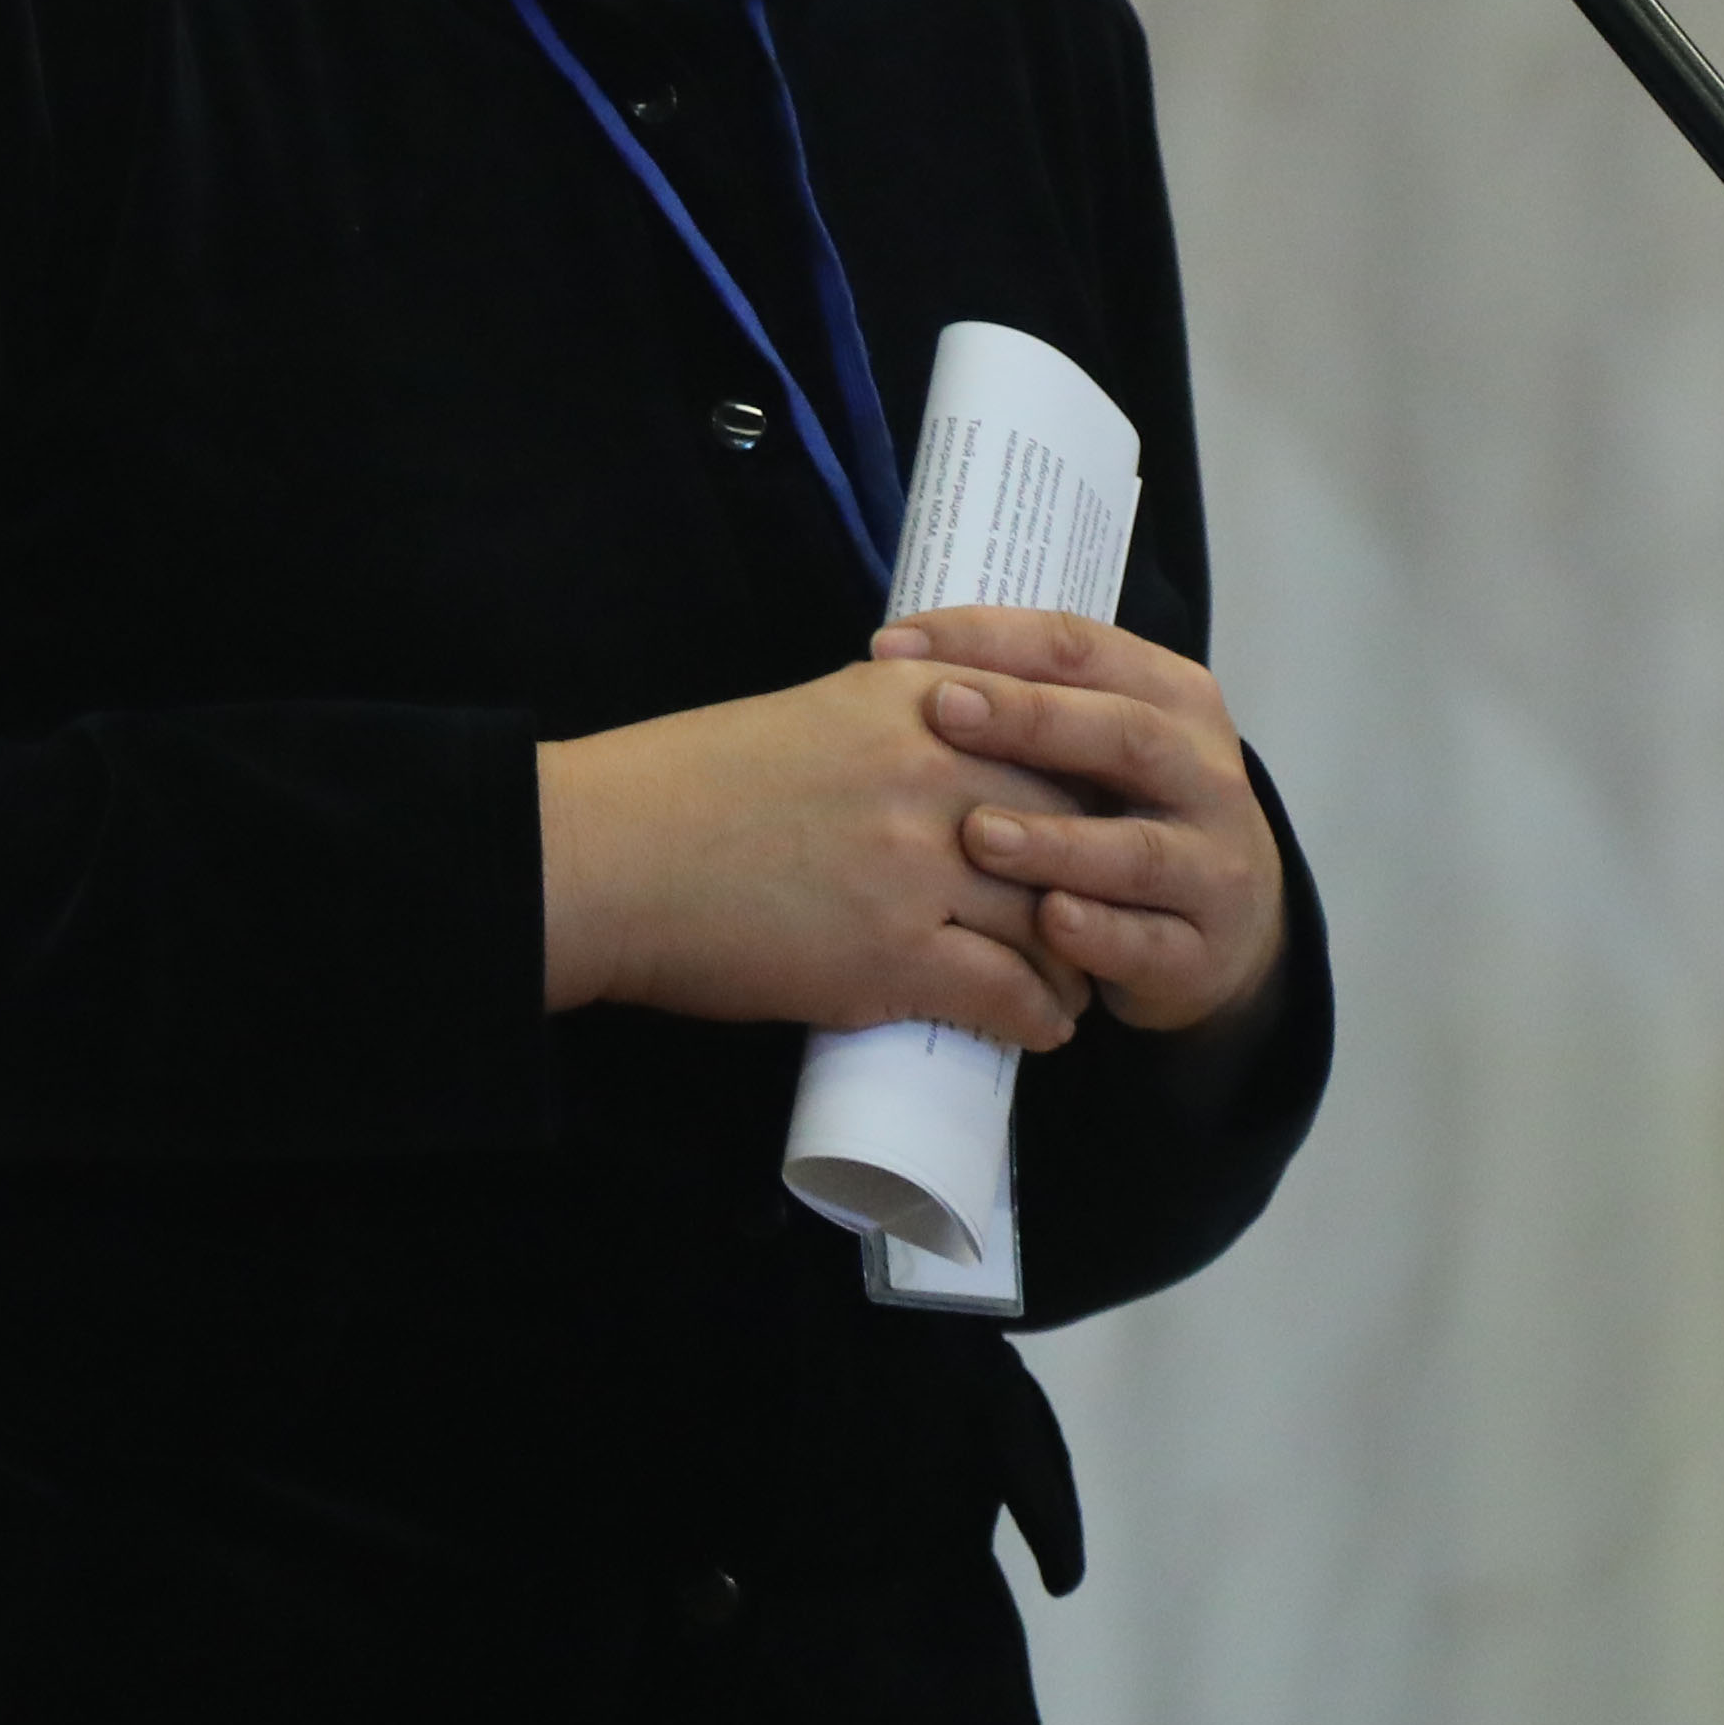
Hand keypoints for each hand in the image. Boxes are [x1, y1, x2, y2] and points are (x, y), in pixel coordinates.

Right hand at [539, 661, 1092, 1048]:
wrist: (613, 854)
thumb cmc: (694, 785)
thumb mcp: (820, 713)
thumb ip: (904, 725)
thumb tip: (965, 759)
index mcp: (916, 696)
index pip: (1054, 733)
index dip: (1094, 789)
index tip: (1109, 824)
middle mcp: (935, 768)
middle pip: (1073, 824)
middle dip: (1104, 877)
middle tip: (1110, 916)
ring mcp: (920, 863)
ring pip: (1054, 917)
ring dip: (1078, 960)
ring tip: (1078, 983)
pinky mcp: (894, 952)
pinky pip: (1008, 991)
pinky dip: (1038, 1017)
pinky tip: (1043, 1028)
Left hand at [882, 607, 1291, 1041]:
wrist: (1225, 926)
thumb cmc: (1124, 813)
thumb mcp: (1093, 743)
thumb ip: (1020, 701)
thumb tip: (892, 658)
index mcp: (1172, 697)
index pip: (1081, 649)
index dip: (989, 639)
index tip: (890, 644)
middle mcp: (1204, 773)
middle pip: (1123, 733)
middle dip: (1031, 719)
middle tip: (942, 709)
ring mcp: (1212, 865)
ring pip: (1137, 849)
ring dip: (1056, 841)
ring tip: (978, 834)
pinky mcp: (1202, 951)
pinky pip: (1149, 943)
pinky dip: (1098, 934)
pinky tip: (1047, 923)